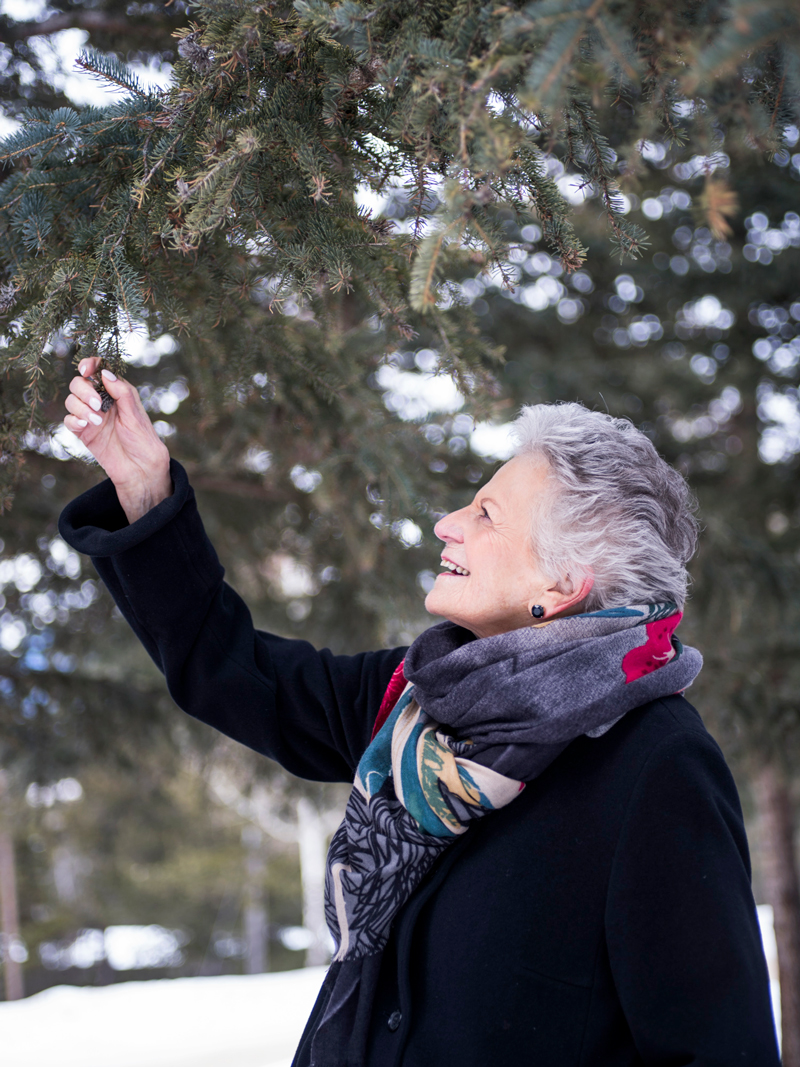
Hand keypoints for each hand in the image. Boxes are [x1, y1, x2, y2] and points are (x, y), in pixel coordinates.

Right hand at [64, 356, 172, 523]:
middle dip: (84, 390)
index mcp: (115, 392)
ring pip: (71, 401)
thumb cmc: (142, 439)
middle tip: (98, 405)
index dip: (89, 365)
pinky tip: (85, 425)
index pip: (98, 371)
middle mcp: (100, 401)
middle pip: (78, 384)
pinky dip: (74, 420)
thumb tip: (105, 373)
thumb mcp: (135, 413)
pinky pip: (69, 420)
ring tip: (97, 421)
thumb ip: (121, 392)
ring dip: (80, 408)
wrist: (140, 468)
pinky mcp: (83, 432)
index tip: (86, 369)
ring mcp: (90, 416)